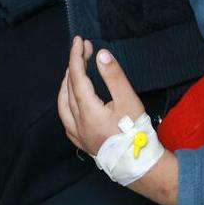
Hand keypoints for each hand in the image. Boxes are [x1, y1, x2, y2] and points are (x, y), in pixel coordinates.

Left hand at [56, 36, 145, 155]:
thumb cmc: (136, 131)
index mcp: (88, 111)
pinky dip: (66, 105)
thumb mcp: (128, 99)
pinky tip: (71, 101)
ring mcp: (78, 135)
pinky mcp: (83, 143)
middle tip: (84, 49)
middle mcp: (78, 123)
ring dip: (66, 85)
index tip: (80, 40)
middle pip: (70, 88)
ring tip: (73, 71)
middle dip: (75, 66)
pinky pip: (66, 120)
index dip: (77, 56)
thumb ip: (113, 76)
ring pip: (63, 105)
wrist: (140, 164)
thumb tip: (100, 55)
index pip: (77, 77)